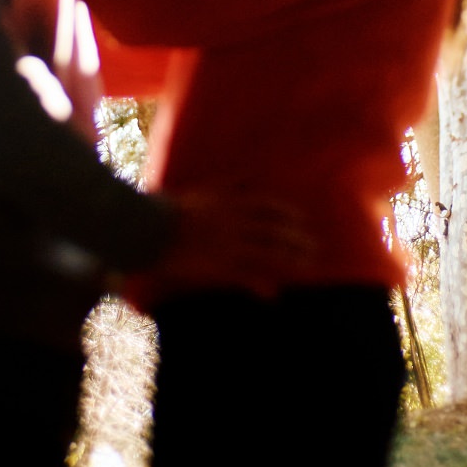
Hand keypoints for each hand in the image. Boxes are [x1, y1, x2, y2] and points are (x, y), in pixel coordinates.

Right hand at [164, 191, 315, 296]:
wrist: (151, 229)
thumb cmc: (175, 207)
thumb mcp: (207, 190)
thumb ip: (232, 183)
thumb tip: (254, 172)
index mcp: (232, 204)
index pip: (270, 207)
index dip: (290, 214)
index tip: (303, 219)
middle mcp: (236, 224)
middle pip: (276, 231)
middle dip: (298, 239)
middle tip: (316, 246)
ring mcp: (229, 247)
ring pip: (268, 253)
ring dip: (290, 260)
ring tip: (308, 266)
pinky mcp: (218, 267)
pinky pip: (245, 277)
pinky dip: (261, 286)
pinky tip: (273, 294)